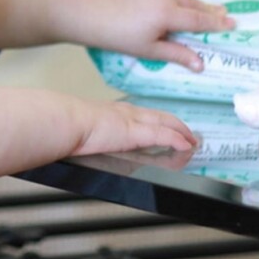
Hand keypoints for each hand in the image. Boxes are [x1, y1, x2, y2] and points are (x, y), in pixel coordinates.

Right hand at [73, 99, 197, 156]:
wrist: (66, 122)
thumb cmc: (69, 126)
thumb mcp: (87, 130)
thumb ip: (96, 136)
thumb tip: (92, 145)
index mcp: (115, 112)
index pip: (144, 115)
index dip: (160, 122)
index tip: (169, 129)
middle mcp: (127, 113)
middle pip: (161, 117)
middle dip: (178, 126)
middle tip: (190, 135)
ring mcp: (133, 121)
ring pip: (167, 123)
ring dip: (182, 133)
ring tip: (193, 142)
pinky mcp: (136, 132)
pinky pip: (164, 135)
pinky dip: (178, 140)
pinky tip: (187, 147)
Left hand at [85, 0, 233, 72]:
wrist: (93, 13)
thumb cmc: (119, 36)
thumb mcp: (149, 49)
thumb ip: (177, 54)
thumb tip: (201, 65)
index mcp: (168, 14)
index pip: (200, 20)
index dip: (218, 24)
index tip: (234, 25)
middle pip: (194, 5)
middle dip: (210, 11)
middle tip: (225, 15)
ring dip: (192, 1)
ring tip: (203, 8)